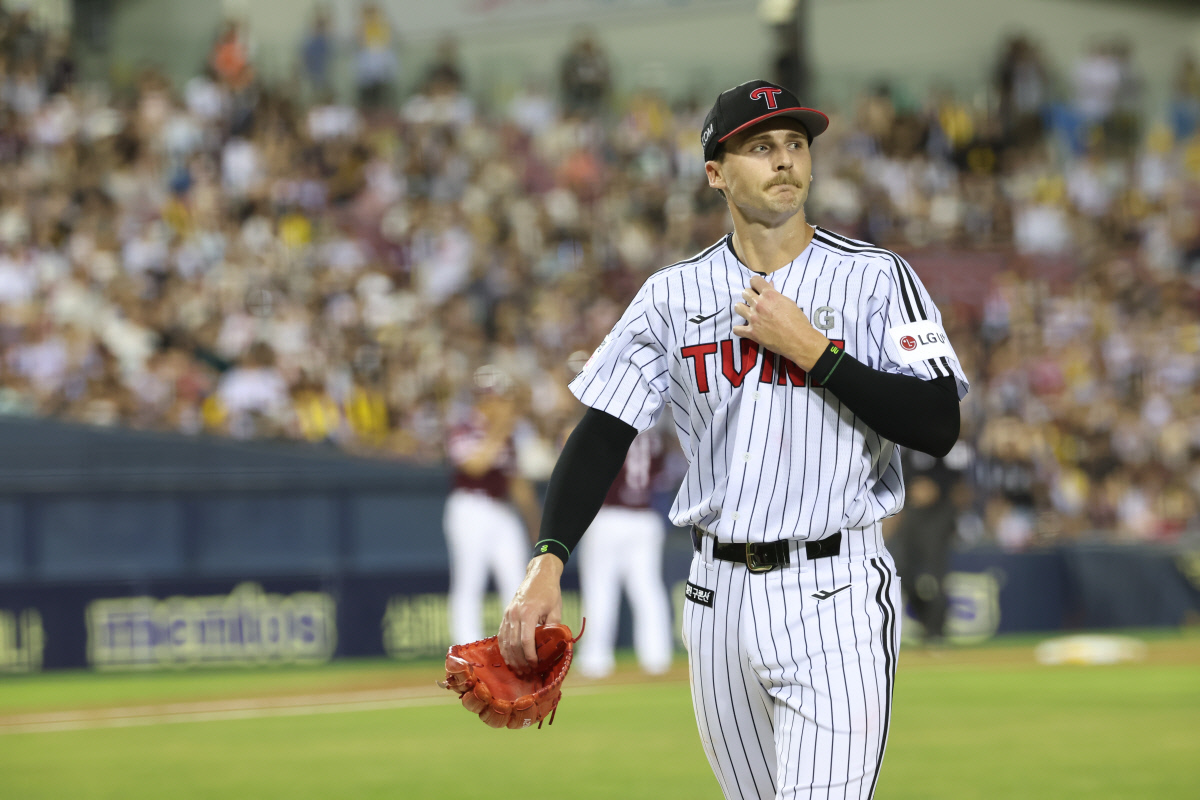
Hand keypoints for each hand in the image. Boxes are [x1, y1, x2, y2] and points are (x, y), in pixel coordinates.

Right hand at [498, 554, 563, 672]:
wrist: (538, 574)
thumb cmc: (550, 591)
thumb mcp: (556, 609)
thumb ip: (554, 628)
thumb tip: (555, 646)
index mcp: (529, 612)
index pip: (526, 641)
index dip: (530, 656)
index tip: (536, 665)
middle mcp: (515, 614)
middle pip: (514, 644)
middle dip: (520, 661)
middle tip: (527, 672)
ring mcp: (508, 614)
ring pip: (505, 641)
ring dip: (511, 658)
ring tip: (518, 669)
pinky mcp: (505, 615)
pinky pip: (501, 635)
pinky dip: (504, 648)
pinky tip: (509, 658)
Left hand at [733, 275, 828, 370]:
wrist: (798, 340)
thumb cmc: (797, 320)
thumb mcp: (788, 303)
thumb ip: (776, 294)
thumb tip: (769, 285)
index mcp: (769, 295)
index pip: (754, 280)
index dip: (755, 284)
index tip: (757, 289)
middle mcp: (759, 305)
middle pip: (745, 293)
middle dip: (749, 296)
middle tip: (755, 302)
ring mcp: (754, 318)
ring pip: (738, 307)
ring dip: (742, 309)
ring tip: (748, 313)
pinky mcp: (751, 332)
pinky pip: (736, 329)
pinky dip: (740, 329)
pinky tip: (745, 329)